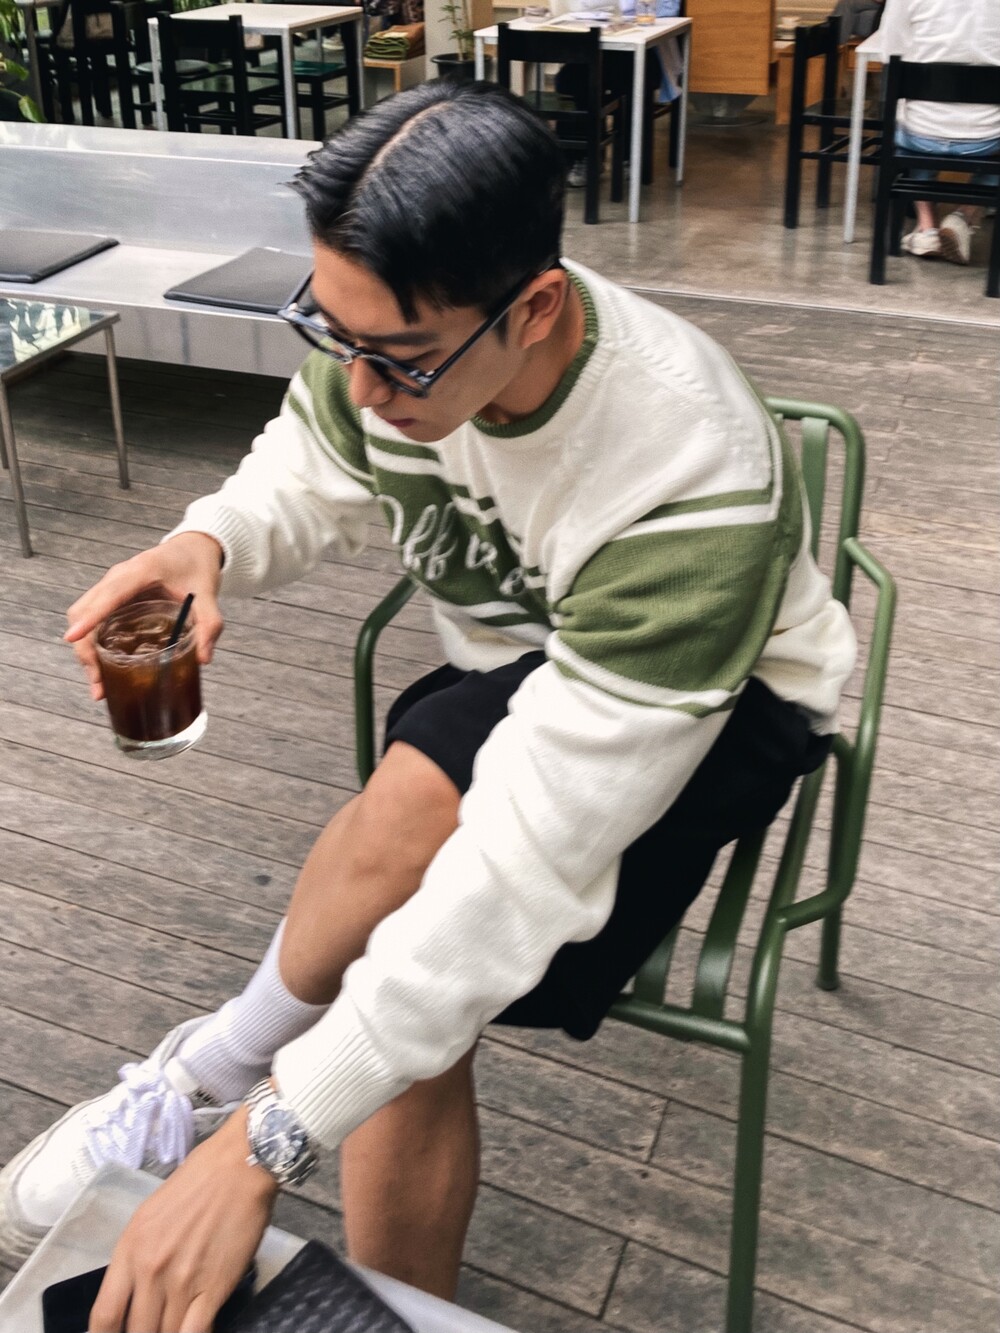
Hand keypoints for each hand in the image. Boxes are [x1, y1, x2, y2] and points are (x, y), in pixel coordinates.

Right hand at [65, 532, 224, 700]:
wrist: (193, 548)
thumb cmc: (197, 567)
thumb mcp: (208, 595)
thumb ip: (209, 625)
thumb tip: (203, 659)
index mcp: (140, 572)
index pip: (108, 596)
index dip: (89, 618)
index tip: (73, 638)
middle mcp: (117, 577)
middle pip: (84, 610)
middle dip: (85, 648)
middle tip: (99, 684)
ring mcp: (111, 586)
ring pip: (82, 616)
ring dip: (85, 650)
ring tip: (100, 684)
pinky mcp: (112, 596)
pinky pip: (92, 617)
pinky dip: (91, 642)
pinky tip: (104, 667)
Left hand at [88, 1109, 278, 1332]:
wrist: (241, 1164)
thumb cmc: (199, 1181)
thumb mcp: (151, 1215)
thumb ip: (139, 1255)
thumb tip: (137, 1293)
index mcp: (130, 1248)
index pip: (104, 1316)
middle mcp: (150, 1270)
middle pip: (136, 1332)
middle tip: (157, 1326)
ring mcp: (182, 1282)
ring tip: (180, 1323)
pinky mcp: (215, 1288)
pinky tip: (198, 1326)